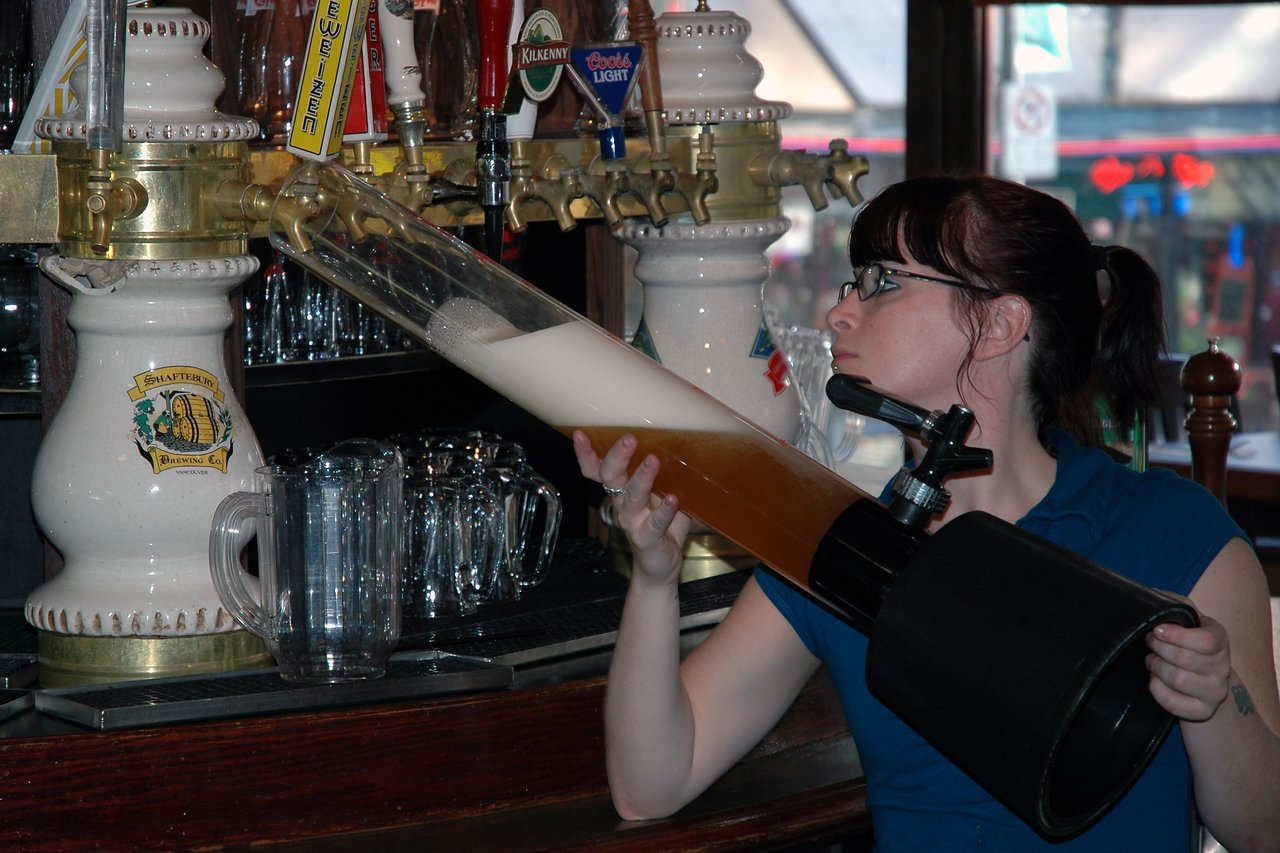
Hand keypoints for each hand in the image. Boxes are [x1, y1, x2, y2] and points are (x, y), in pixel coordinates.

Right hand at [573, 431, 689, 584]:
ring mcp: (632, 522)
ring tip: (653, 461)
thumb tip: (681, 442)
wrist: (659, 565)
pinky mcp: (647, 539)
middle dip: (617, 457)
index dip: (586, 454)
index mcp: (621, 489)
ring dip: (642, 478)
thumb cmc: (660, 523)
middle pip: (611, 477)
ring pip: (632, 497)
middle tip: (629, 439)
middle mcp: (622, 504)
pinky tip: (673, 500)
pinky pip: (654, 524)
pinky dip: (664, 511)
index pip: (597, 470)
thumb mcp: (660, 494)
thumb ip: (665, 472)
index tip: (580, 434)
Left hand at [1146, 611, 1232, 722]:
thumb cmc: (1189, 644)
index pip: (1205, 640)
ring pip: (1177, 680)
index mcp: (1219, 639)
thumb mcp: (1187, 620)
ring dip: (1156, 667)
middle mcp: (1223, 667)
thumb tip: (1153, 593)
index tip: (1157, 630)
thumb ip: (1174, 603)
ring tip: (1152, 660)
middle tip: (1151, 643)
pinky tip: (1155, 679)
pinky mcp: (1203, 711)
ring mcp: (1215, 691)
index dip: (1177, 635)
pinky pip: (1173, 702)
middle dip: (1159, 648)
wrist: (1203, 680)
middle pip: (1184, 659)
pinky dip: (1156, 689)